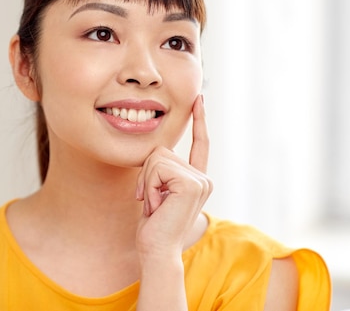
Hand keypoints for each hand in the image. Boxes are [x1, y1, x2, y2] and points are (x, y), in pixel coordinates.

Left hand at [135, 94, 212, 257]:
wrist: (156, 249)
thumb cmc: (153, 226)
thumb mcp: (157, 192)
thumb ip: (162, 172)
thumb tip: (157, 149)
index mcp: (197, 179)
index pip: (200, 144)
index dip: (199, 120)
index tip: (198, 99)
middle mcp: (203, 178)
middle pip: (162, 150)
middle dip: (146, 175)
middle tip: (150, 201)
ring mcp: (200, 180)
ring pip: (157, 157)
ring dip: (146, 182)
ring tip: (154, 205)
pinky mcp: (192, 183)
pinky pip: (157, 167)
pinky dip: (149, 185)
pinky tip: (156, 205)